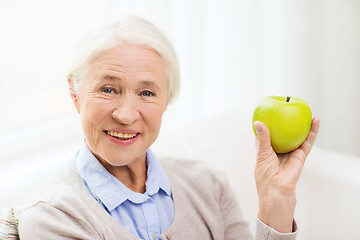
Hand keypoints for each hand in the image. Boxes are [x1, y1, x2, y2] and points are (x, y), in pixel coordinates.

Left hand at [253, 117, 319, 232]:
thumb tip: (258, 122)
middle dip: (286, 122)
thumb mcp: (261, 154)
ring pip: (297, 135)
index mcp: (266, 149)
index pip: (266, 134)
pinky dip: (312, 131)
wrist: (277, 190)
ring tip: (305, 110)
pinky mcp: (301, 155)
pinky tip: (315, 120)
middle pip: (284, 133)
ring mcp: (290, 152)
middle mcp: (278, 149)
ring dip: (302, 124)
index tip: (269, 112)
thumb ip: (262, 138)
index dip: (268, 124)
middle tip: (289, 108)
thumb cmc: (265, 174)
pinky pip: (307, 141)